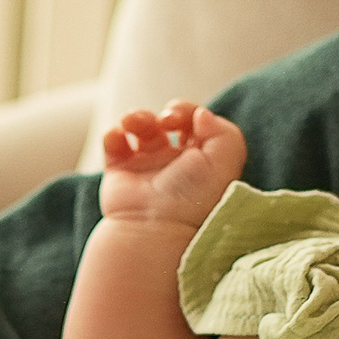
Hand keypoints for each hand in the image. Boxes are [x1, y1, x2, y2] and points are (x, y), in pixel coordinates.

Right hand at [97, 102, 246, 226]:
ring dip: (137, 116)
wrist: (155, 227)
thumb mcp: (226, 161)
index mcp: (203, 159)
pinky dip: (113, 134)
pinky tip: (119, 140)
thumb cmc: (194, 197)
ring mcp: (147, 166)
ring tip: (132, 124)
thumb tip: (202, 114)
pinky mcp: (120, 173)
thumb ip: (224, 132)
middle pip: (169, 119)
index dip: (189, 112)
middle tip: (165, 122)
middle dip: (168, 112)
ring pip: (140, 126)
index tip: (182, 120)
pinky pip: (114, 142)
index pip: (198, 121)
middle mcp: (176, 162)